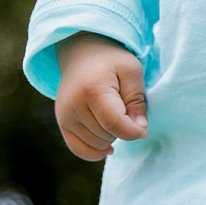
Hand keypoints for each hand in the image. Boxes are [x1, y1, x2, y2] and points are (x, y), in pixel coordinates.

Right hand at [55, 33, 146, 160]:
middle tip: (124, 108)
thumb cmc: (111, 61)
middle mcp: (73, 106)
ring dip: (111, 136)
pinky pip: (79, 150)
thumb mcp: (132, 71)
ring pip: (97, 144)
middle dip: (122, 128)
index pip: (114, 124)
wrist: (82, 52)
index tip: (143, 129)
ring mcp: (64, 116)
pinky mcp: (62, 123)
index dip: (133, 131)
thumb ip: (138, 100)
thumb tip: (140, 130)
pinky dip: (95, 151)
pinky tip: (108, 146)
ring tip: (113, 114)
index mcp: (92, 90)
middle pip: (107, 135)